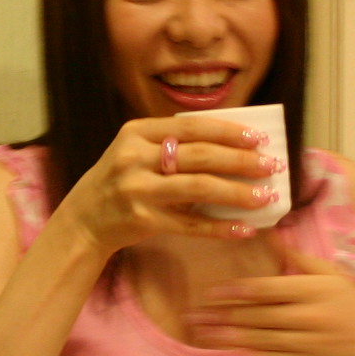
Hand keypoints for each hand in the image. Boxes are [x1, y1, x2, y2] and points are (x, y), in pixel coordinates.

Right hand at [57, 116, 284, 255]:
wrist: (83, 220)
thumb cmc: (120, 182)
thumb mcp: (136, 152)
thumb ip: (173, 145)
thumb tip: (233, 147)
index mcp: (136, 132)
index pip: (192, 127)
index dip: (229, 132)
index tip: (260, 138)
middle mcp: (135, 157)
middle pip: (200, 155)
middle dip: (241, 160)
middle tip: (271, 166)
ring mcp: (137, 189)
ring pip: (199, 188)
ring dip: (238, 192)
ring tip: (265, 196)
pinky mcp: (142, 220)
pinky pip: (190, 224)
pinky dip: (220, 227)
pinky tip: (244, 228)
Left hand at [185, 238, 354, 355]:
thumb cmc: (352, 300)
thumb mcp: (329, 272)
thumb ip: (298, 257)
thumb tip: (271, 232)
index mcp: (311, 290)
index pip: (265, 290)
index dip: (234, 292)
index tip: (210, 293)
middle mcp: (306, 316)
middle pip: (256, 316)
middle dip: (221, 316)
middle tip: (192, 315)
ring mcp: (306, 343)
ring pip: (259, 339)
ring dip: (227, 337)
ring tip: (201, 333)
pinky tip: (227, 355)